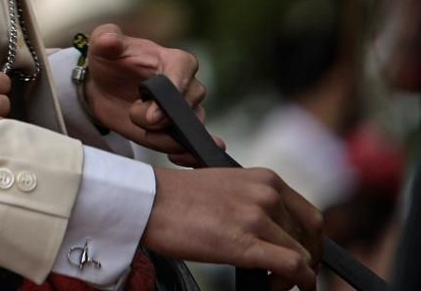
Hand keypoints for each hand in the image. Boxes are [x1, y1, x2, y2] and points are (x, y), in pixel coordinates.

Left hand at [81, 24, 218, 163]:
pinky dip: (191, 154)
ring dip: (165, 137)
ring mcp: (188, 112)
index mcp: (177, 61)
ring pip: (190, 130)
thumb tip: (110, 40)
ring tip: (143, 132)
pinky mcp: (181, 134)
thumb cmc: (110, 61)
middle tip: (134, 114)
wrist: (104, 88)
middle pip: (187, 107)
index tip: (152, 105)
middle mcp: (190, 87)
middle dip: (159, 117)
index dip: (170, 90)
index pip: (184, 73)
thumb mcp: (102, 45)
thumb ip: (106, 39)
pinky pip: (197, 146)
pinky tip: (178, 156)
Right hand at [144, 167, 321, 290]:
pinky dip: (297, 284)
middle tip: (290, 277)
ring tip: (272, 284)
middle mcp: (266, 193)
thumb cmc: (176, 198)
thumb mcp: (225, 187)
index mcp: (263, 178)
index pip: (309, 216)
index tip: (302, 256)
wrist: (147, 201)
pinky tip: (276, 289)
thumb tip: (271, 233)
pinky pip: (293, 268)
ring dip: (294, 277)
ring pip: (302, 256)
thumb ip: (254, 202)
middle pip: (310, 238)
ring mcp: (257, 217)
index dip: (310, 243)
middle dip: (306, 261)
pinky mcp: (247, 242)